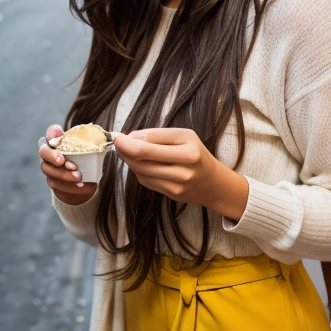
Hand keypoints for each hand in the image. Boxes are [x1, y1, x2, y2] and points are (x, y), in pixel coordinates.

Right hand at [39, 124, 96, 205]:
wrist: (84, 180)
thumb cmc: (87, 159)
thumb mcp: (91, 150)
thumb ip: (96, 143)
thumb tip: (113, 137)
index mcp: (60, 142)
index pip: (51, 133)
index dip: (52, 133)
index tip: (58, 135)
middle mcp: (50, 154)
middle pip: (43, 151)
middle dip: (52, 155)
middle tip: (62, 160)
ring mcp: (49, 169)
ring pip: (49, 171)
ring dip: (64, 174)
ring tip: (79, 176)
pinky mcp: (53, 182)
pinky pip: (57, 186)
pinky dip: (70, 187)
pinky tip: (82, 186)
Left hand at [114, 128, 248, 220]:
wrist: (213, 183)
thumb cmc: (195, 154)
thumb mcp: (183, 137)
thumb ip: (157, 136)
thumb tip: (130, 137)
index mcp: (188, 145)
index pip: (150, 140)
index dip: (129, 139)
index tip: (118, 136)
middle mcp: (185, 164)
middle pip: (143, 156)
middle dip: (124, 149)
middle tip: (117, 144)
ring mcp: (178, 182)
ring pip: (141, 170)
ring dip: (129, 161)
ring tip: (126, 152)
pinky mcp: (172, 194)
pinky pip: (146, 181)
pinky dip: (138, 172)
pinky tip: (139, 164)